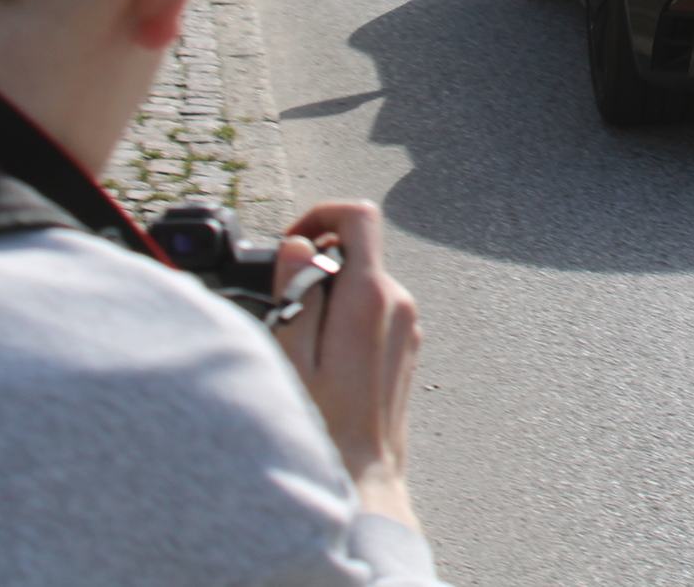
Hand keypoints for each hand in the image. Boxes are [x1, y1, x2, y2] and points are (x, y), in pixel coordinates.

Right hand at [274, 201, 422, 528]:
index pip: (360, 217)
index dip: (321, 215)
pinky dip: (344, 318)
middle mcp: (398, 304)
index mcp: (371, 298)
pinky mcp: (406, 345)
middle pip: (355, 251)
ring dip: (328, 297)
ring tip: (304, 347)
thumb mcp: (292, 358)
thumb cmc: (323, 428)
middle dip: (316, 267)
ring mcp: (407, 325)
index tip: (293, 243)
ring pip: (361, 282)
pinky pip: (372, 310)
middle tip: (286, 311)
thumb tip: (299, 246)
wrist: (363, 478)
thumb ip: (296, 294)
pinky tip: (325, 362)